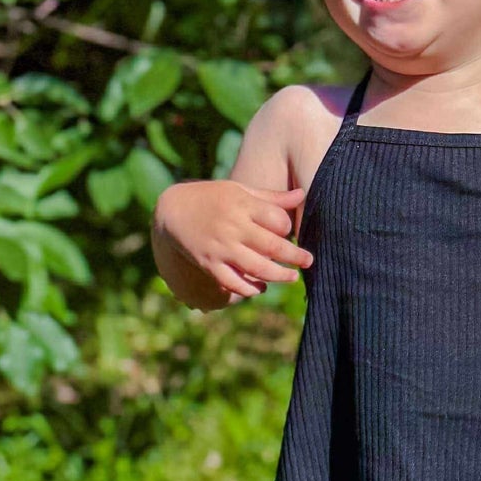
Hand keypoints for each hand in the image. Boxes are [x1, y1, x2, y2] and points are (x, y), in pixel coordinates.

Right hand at [151, 179, 310, 307]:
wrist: (172, 211)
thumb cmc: (212, 198)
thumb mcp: (240, 190)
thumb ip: (271, 197)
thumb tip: (302, 194)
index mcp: (242, 205)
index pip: (277, 219)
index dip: (288, 227)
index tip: (289, 232)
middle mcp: (233, 227)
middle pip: (273, 246)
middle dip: (295, 257)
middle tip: (308, 261)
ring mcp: (221, 248)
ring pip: (257, 268)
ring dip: (278, 276)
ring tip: (292, 278)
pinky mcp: (209, 264)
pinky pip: (234, 283)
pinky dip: (250, 290)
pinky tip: (261, 288)